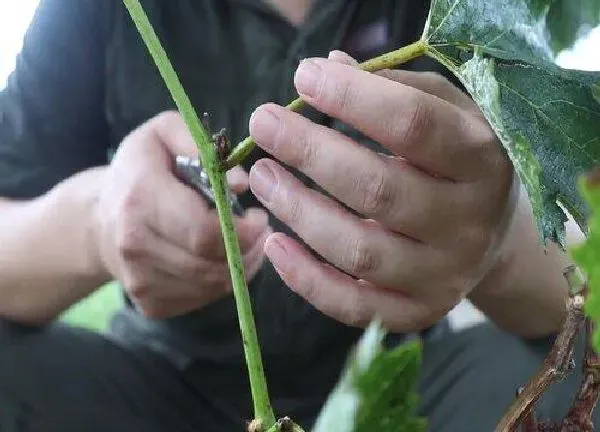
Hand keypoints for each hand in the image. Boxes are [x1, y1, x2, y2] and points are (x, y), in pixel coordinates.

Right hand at [93, 111, 270, 318]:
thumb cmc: (140, 170)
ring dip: (241, 265)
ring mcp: (140, 281)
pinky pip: (204, 299)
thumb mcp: (163, 133)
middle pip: (212, 264)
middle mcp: (135, 246)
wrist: (99, 220)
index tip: (258, 216)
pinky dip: (223, 281)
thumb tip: (241, 183)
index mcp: (140, 200)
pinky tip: (223, 258)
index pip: (204, 231)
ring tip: (246, 241)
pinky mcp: (150, 305)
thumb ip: (202, 146)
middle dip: (248, 248)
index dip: (243, 230)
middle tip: (260, 230)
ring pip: (213, 286)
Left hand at [248, 52, 515, 332]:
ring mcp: (445, 275)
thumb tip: (329, 66)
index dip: (352, 98)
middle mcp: (469, 223)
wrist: (490, 236)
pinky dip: (305, 278)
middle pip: (378, 190)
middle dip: (309, 153)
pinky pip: (353, 305)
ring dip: (298, 212)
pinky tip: (274, 243)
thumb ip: (395, 89)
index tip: (303, 77)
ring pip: (358, 251)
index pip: (413, 125)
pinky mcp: (418, 312)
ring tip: (262, 177)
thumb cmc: (455, 162)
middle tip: (263, 124)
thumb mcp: (445, 113)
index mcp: (482, 160)